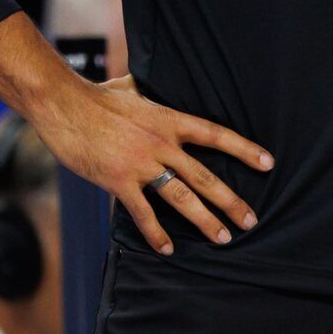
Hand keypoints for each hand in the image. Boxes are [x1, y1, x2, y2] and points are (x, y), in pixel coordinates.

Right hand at [38, 75, 272, 255]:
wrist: (64, 104)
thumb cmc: (96, 95)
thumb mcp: (131, 88)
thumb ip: (147, 93)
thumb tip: (148, 85)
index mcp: (168, 119)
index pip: (215, 134)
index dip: (244, 149)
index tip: (268, 164)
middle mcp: (161, 143)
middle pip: (205, 175)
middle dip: (231, 200)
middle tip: (250, 220)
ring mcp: (141, 164)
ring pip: (182, 197)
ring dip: (205, 220)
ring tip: (223, 238)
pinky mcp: (119, 181)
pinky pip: (144, 212)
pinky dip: (157, 233)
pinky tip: (168, 249)